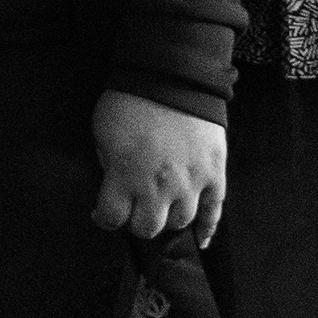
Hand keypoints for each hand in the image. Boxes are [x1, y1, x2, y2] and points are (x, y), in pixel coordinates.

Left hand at [91, 88, 225, 248]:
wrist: (172, 78)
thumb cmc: (130, 102)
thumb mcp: (102, 133)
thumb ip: (109, 164)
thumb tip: (114, 182)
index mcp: (125, 176)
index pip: (112, 218)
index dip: (104, 217)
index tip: (103, 212)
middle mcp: (158, 187)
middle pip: (147, 227)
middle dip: (136, 221)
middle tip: (135, 209)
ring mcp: (191, 183)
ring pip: (180, 222)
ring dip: (168, 219)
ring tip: (162, 209)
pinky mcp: (215, 175)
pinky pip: (214, 212)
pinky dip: (208, 229)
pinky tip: (200, 239)